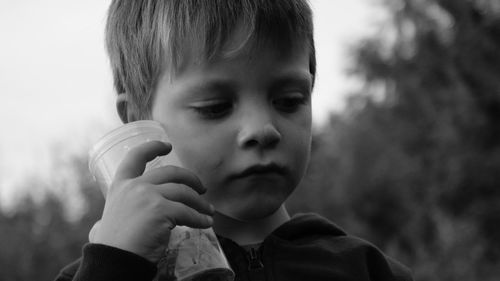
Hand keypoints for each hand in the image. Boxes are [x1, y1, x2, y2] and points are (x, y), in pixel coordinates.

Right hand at [89, 141, 213, 262]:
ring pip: (184, 192)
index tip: (167, 146)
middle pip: (170, 172)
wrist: (115, 260)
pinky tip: (206, 224)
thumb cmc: (115, 245)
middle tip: (202, 189)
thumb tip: (127, 217)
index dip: (152, 148)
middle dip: (191, 179)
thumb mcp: (113, 217)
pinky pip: (188, 212)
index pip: (135, 156)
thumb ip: (125, 208)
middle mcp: (134, 186)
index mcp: (120, 185)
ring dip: (200, 202)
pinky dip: (200, 219)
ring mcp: (147, 196)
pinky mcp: (161, 210)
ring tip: (209, 212)